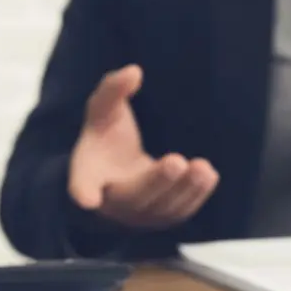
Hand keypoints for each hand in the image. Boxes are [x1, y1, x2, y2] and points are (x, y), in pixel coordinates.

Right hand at [68, 65, 218, 228]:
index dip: (83, 191)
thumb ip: (113, 90)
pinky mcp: (161, 218)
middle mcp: (111, 201)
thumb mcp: (103, 110)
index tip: (87, 199)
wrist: (119, 169)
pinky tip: (208, 175)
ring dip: (183, 191)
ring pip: (161, 209)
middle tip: (176, 162)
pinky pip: (179, 213)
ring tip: (203, 169)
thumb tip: (134, 71)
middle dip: (155, 182)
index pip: (82, 183)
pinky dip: (194, 197)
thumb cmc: (107, 137)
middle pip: (132, 197)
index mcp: (89, 173)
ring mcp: (138, 215)